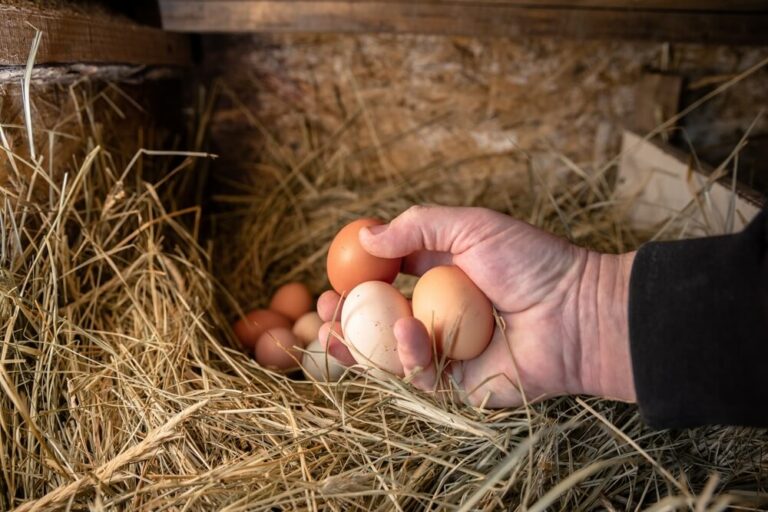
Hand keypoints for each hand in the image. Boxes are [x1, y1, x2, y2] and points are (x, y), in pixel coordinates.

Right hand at [317, 205, 635, 406]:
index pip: (384, 283)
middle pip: (377, 324)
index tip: (329, 281)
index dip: (353, 284)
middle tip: (322, 316)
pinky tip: (405, 333)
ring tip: (334, 334)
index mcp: (438, 277)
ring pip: (389, 356)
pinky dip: (407, 356)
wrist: (577, 310)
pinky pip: (420, 375)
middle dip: (344, 323)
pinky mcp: (459, 383)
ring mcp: (446, 350)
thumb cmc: (531, 262)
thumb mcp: (471, 226)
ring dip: (357, 347)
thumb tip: (365, 235)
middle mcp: (438, 315)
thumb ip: (417, 227)